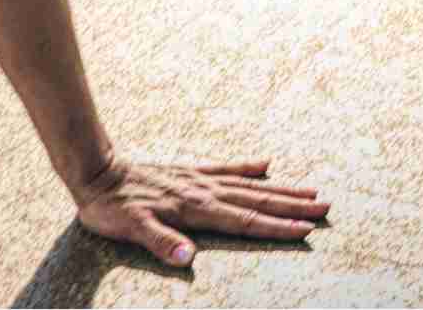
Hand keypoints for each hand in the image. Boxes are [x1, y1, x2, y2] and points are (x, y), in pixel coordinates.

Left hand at [71, 156, 327, 266]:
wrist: (97, 172)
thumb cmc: (113, 208)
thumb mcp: (131, 230)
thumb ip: (162, 243)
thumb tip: (190, 258)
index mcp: (196, 208)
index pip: (246, 220)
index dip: (277, 226)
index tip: (306, 229)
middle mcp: (205, 191)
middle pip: (259, 200)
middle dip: (293, 206)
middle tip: (325, 207)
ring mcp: (200, 179)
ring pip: (250, 185)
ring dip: (281, 189)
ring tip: (310, 191)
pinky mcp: (191, 171)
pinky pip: (227, 168)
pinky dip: (249, 167)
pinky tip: (266, 163)